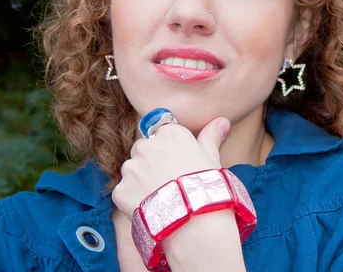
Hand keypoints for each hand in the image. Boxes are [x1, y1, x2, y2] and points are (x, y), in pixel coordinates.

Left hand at [111, 116, 230, 219]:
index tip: (176, 164)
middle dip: (150, 163)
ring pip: (131, 170)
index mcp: (169, 133)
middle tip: (167, 182)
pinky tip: (150, 208)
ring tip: (160, 198)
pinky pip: (124, 192)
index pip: (161, 134)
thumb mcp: (211, 158)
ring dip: (140, 181)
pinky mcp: (121, 189)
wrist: (195, 221)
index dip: (168, 150)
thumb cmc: (207, 186)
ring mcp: (131, 168)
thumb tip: (221, 121)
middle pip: (143, 150)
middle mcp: (146, 145)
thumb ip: (210, 136)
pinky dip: (133, 200)